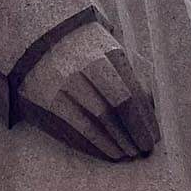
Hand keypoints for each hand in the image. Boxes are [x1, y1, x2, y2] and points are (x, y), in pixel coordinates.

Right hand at [17, 21, 158, 161]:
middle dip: (133, 132)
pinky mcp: (48, 99)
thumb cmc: (85, 46)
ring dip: (115, 142)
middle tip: (143, 149)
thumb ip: (132, 72)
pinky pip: (75, 126)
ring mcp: (65, 84)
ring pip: (96, 121)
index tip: (153, 136)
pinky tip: (108, 151)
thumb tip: (151, 106)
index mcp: (107, 53)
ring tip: (127, 153)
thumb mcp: (111, 48)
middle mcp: (86, 67)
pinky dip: (95, 143)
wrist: (37, 37)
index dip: (144, 119)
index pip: (131, 93)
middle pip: (117, 108)